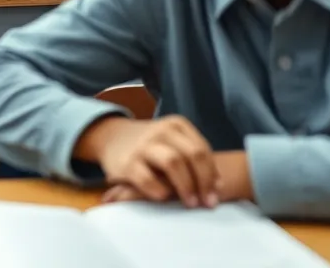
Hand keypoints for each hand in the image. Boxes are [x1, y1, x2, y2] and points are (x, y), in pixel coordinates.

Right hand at [75, 116, 219, 207]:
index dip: (213, 173)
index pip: (202, 149)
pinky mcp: (127, 163)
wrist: (112, 137)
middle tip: (208, 203)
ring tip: (190, 203)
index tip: (216, 192)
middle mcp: (161, 131)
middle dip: (204, 181)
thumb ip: (193, 157)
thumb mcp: (173, 141)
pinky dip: (159, 191)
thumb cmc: (152, 145)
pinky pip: (148, 179)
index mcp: (177, 125)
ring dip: (186, 186)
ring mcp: (143, 146)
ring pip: (173, 163)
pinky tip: (163, 197)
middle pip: (193, 155)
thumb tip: (217, 186)